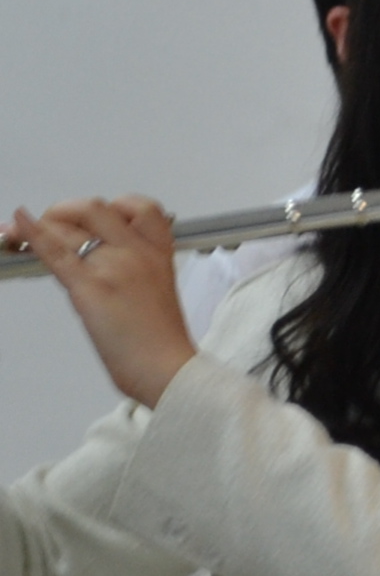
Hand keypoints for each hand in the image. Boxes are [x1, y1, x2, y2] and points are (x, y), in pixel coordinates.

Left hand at [12, 197, 196, 406]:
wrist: (166, 369)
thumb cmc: (162, 343)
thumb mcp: (155, 296)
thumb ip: (130, 274)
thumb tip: (94, 267)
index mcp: (158, 254)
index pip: (140, 208)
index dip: (114, 206)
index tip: (94, 220)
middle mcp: (136, 252)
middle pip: (95, 209)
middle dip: (65, 212)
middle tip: (52, 227)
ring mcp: (113, 266)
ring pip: (69, 227)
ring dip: (42, 225)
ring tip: (20, 233)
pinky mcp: (89, 286)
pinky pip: (54, 251)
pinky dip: (30, 233)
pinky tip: (17, 224)